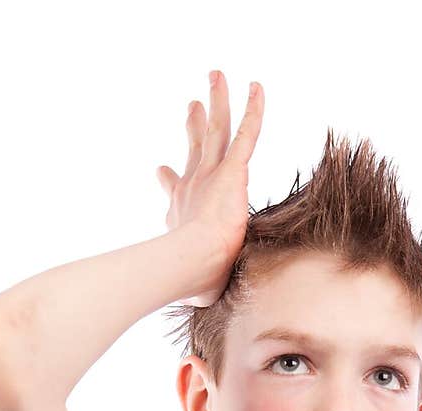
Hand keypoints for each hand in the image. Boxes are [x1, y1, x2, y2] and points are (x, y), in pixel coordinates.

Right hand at [156, 70, 263, 306]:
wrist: (190, 264)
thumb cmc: (191, 282)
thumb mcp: (193, 284)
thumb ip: (194, 289)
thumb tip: (194, 324)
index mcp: (183, 211)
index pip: (175, 189)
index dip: (170, 180)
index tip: (162, 171)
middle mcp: (193, 186)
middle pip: (194, 148)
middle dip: (194, 126)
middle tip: (192, 107)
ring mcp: (210, 175)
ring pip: (216, 128)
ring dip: (217, 101)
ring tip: (217, 75)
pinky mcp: (231, 172)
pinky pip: (247, 133)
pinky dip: (253, 110)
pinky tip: (258, 87)